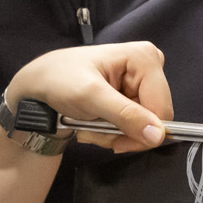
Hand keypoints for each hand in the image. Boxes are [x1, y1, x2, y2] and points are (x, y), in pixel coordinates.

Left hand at [6, 41, 172, 153]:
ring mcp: (141, 83)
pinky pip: (133, 126)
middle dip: (124, 133)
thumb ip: (125, 115)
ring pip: (143, 127)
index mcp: (145, 58)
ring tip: (89, 126)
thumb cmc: (60, 81)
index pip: (162, 109)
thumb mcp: (90, 97)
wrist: (40, 85)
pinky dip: (112, 132)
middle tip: (95, 131)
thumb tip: (158, 135)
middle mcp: (149, 68)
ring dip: (114, 135)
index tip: (116, 143)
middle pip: (154, 119)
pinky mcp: (132, 96)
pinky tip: (93, 123)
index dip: (143, 132)